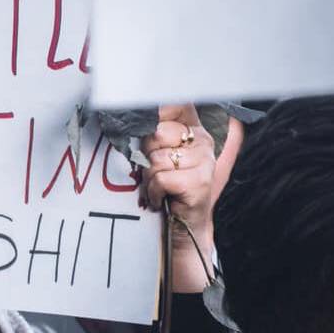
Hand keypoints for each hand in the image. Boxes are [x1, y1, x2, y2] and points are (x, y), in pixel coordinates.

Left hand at [140, 103, 215, 292]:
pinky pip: (160, 179)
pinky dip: (154, 193)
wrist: (183, 229)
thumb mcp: (158, 158)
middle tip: (154, 173)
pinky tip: (162, 199)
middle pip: (157, 134)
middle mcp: (203, 142)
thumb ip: (152, 135)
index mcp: (193, 130)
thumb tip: (129, 115)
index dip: (153, 112)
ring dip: (149, 179)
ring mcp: (204, 162)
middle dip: (146, 157)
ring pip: (156, 159)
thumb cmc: (167, 191)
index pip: (175, 104)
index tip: (141, 123)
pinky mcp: (199, 183)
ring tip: (158, 189)